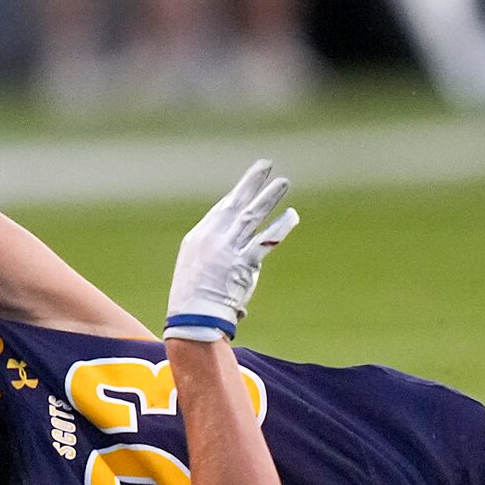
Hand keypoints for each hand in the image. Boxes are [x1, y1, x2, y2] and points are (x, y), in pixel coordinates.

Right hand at [165, 160, 298, 341]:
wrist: (193, 318)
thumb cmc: (192, 304)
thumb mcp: (195, 273)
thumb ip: (213, 262)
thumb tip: (229, 264)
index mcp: (199, 237)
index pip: (221, 210)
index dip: (237, 196)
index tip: (247, 185)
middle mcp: (213, 237)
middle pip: (236, 203)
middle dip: (251, 182)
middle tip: (265, 165)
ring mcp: (228, 248)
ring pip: (252, 215)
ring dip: (269, 197)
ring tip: (283, 182)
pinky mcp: (244, 262)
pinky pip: (265, 240)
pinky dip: (280, 226)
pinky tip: (292, 215)